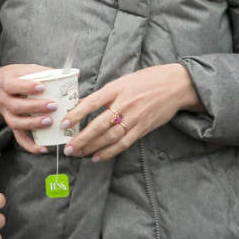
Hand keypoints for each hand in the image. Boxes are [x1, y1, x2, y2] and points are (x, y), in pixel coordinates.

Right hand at [0, 64, 55, 154]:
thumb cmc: (17, 76)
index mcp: (5, 82)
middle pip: (16, 106)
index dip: (26, 87)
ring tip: (49, 122)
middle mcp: (3, 99)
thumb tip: (74, 76)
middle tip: (53, 105)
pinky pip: (18, 137)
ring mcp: (6, 114)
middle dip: (35, 107)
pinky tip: (43, 148)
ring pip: (15, 122)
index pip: (12, 85)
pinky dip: (30, 145)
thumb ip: (46, 72)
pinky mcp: (11, 124)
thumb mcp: (27, 69)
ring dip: (33, 124)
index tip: (42, 87)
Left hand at [61, 64, 204, 162]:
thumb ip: (103, 95)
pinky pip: (123, 143)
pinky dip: (109, 152)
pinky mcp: (142, 128)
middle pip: (99, 125)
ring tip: (78, 153)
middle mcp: (124, 104)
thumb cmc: (146, 81)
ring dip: (92, 147)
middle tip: (68, 148)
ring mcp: (134, 118)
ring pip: (109, 137)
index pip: (92, 102)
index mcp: (116, 89)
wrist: (174, 85)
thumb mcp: (122, 82)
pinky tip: (98, 157)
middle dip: (81, 138)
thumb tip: (81, 104)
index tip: (64, 123)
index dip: (77, 114)